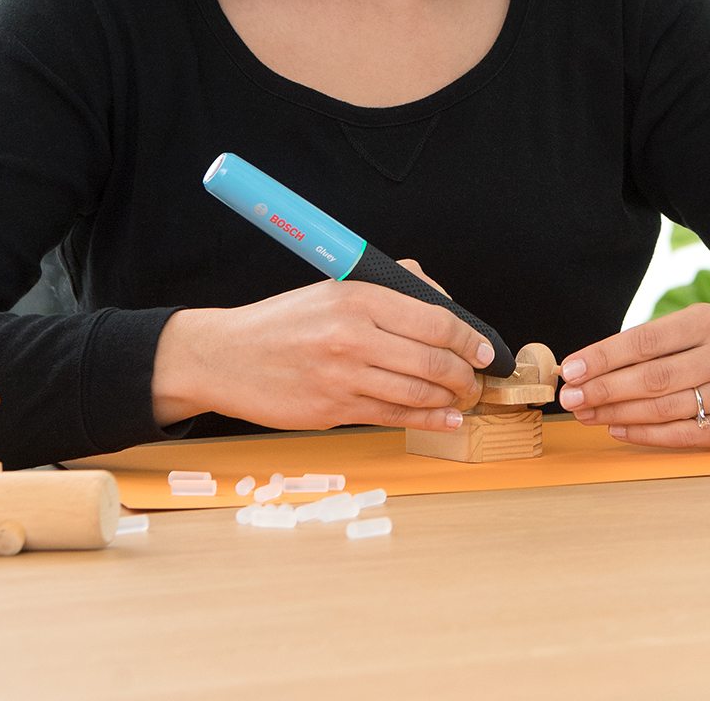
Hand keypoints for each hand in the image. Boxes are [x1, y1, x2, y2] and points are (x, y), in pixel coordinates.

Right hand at [150, 278, 493, 431]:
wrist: (225, 356)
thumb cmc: (285, 321)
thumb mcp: (335, 288)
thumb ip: (393, 290)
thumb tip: (446, 308)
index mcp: (357, 298)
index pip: (433, 319)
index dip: (468, 338)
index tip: (484, 349)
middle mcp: (351, 336)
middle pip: (431, 361)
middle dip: (465, 374)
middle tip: (477, 379)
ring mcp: (341, 377)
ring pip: (416, 394)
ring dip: (451, 400)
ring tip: (463, 399)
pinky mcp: (332, 410)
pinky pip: (392, 417)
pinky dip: (427, 420)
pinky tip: (444, 419)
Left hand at [558, 303, 709, 448]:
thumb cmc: (708, 353)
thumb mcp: (686, 333)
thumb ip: (643, 347)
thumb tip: (583, 370)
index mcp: (709, 321)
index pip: (646, 340)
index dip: (603, 357)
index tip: (571, 370)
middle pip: (652, 377)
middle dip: (603, 389)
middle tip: (571, 398)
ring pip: (662, 408)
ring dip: (616, 413)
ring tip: (586, 414)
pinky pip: (681, 435)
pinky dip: (643, 434)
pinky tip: (617, 428)